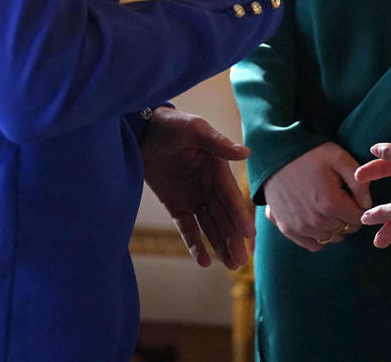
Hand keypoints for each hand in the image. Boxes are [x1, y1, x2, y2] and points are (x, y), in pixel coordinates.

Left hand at [140, 107, 253, 268]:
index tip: (248, 236)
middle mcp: (208, 185)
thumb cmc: (171, 124)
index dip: (238, 216)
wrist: (141, 130)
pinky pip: (187, 227)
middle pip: (223, 216)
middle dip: (232, 238)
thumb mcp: (195, 129)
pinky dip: (195, 244)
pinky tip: (203, 261)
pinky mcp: (175, 204)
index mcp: (217, 168)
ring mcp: (193, 196)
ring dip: (220, 244)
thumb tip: (246, 154)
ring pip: (209, 225)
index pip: (230, 197)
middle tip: (241, 262)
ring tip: (231, 266)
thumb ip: (218, 143)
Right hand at [262, 142, 370, 251]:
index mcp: (331, 203)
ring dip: (334, 225)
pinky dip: (320, 235)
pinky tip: (317, 217)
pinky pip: (314, 245)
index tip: (352, 194)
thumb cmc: (310, 154)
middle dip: (347, 215)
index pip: (359, 218)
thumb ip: (359, 181)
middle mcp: (316, 220)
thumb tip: (367, 204)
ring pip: (332, 237)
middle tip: (339, 196)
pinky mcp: (288, 229)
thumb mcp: (339, 158)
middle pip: (346, 228)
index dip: (359, 206)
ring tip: (326, 204)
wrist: (276, 154)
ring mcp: (300, 227)